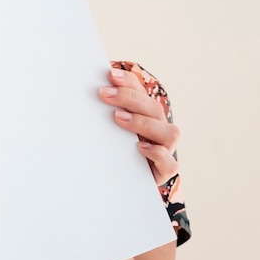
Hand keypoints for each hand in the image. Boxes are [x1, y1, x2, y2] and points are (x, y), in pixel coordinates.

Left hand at [99, 67, 178, 184]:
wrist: (117, 185)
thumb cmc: (109, 150)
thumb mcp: (104, 127)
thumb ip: (102, 109)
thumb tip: (90, 88)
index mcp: (145, 114)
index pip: (141, 91)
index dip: (128, 81)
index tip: (109, 74)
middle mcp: (158, 129)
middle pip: (153, 108)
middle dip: (129, 98)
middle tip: (104, 94)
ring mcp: (164, 150)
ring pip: (170, 133)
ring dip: (143, 123)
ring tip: (118, 118)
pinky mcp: (162, 172)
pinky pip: (170, 164)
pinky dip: (158, 154)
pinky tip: (139, 147)